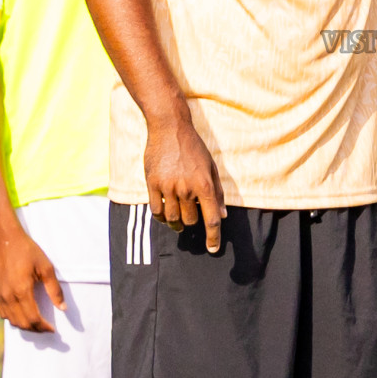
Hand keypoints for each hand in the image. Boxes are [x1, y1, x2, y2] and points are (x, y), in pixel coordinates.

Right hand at [0, 229, 63, 331]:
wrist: (5, 240)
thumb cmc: (28, 251)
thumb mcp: (46, 268)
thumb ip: (54, 290)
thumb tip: (62, 308)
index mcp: (22, 291)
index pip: (33, 319)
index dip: (44, 327)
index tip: (53, 330)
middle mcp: (8, 297)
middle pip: (22, 323)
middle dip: (35, 329)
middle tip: (46, 328)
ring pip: (11, 321)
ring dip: (24, 325)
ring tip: (36, 323)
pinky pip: (3, 313)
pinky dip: (13, 319)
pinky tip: (22, 315)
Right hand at [144, 115, 225, 251]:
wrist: (169, 129)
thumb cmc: (194, 148)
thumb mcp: (212, 167)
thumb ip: (218, 192)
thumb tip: (224, 215)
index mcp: (205, 184)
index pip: (212, 219)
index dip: (213, 237)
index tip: (213, 249)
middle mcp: (187, 188)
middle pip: (191, 220)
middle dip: (193, 222)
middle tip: (192, 216)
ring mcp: (168, 187)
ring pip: (173, 219)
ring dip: (177, 224)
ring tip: (179, 222)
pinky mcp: (152, 184)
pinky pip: (156, 211)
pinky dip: (162, 218)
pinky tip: (165, 216)